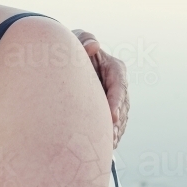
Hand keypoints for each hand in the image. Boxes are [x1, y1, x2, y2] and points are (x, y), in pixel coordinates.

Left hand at [72, 29, 128, 147]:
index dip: (117, 102)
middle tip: (110, 138)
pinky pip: (114, 126)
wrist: (64, 65)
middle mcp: (118, 85)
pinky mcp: (111, 112)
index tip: (112, 117)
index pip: (119, 86)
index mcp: (114, 68)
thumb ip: (84, 39)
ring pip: (120, 119)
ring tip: (108, 146)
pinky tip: (105, 147)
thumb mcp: (76, 40)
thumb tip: (93, 46)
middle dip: (117, 124)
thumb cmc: (72, 50)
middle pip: (122, 107)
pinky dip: (111, 137)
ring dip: (115, 133)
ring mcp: (116, 100)